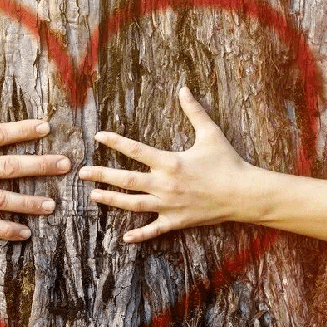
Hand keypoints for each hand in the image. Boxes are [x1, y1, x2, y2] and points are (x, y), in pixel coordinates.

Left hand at [79, 87, 267, 242]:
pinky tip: (125, 237)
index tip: (99, 137)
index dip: (115, 142)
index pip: (135, 150)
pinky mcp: (177, 221)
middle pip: (126, 180)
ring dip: (112, 201)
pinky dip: (140, 234)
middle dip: (102, 175)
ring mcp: (169, 205)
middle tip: (82, 173)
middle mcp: (165, 184)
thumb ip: (194, 111)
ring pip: (133, 204)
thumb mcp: (210, 133)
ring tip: (94, 197)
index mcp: (170, 162)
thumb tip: (184, 88)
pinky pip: (154, 229)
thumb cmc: (228, 162)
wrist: (244, 194)